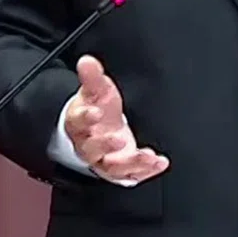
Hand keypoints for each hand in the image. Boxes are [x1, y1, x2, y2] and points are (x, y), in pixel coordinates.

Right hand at [63, 55, 168, 183]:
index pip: (78, 121)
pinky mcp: (119, 170)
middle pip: (92, 149)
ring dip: (131, 163)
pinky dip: (146, 171)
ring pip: (112, 167)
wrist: (98, 128)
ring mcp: (104, 160)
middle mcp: (89, 145)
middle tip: (119, 139)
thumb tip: (87, 61)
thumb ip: (93, 76)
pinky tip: (158, 162)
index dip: (86, 117)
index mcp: (79, 124)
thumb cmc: (96, 108)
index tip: (96, 112)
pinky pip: (131, 175)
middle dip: (105, 145)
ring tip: (147, 156)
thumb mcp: (96, 89)